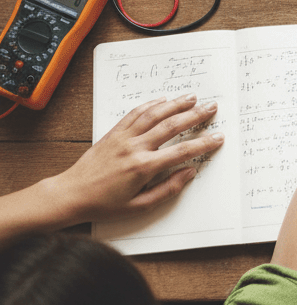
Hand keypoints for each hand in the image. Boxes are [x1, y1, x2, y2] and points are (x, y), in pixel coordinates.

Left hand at [48, 94, 223, 222]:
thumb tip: (189, 173)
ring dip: (175, 104)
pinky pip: (135, 113)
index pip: (182, 152)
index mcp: (143, 168)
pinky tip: (162, 100)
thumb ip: (167, 190)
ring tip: (192, 97)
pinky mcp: (114, 133)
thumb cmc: (103, 205)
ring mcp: (124, 137)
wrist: (71, 195)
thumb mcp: (138, 206)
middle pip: (171, 126)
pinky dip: (150, 104)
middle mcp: (135, 148)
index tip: (217, 137)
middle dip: (195, 115)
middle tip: (211, 107)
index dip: (203, 144)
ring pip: (155, 114)